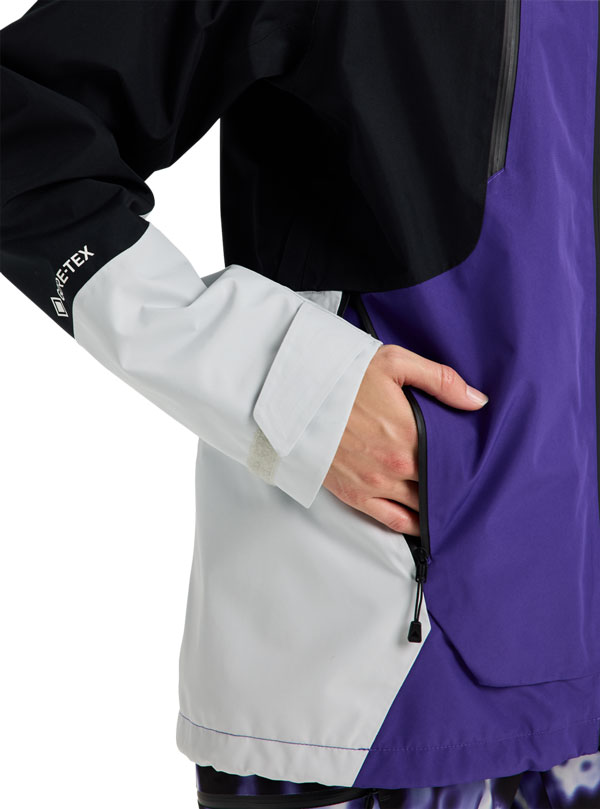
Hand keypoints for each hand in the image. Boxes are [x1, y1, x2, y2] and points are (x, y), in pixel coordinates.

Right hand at [322, 344, 488, 534]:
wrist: (295, 396)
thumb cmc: (343, 378)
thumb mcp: (394, 362)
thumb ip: (440, 380)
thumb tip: (477, 401)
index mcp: (409, 434)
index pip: (453, 458)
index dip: (467, 461)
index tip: (474, 458)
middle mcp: (395, 466)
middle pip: (440, 485)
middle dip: (453, 483)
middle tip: (466, 480)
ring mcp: (375, 485)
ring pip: (420, 506)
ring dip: (436, 504)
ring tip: (449, 499)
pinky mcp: (355, 496)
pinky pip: (393, 521)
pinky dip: (413, 525)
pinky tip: (425, 521)